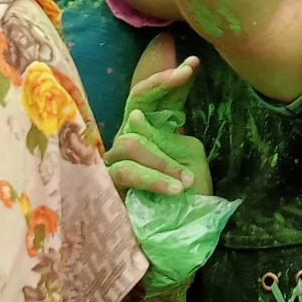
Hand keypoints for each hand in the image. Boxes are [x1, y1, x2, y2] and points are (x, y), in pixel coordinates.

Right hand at [107, 35, 210, 195]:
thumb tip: (157, 109)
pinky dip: (155, 178)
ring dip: (164, 161)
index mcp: (149, 128)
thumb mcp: (188, 157)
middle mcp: (129, 137)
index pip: (153, 94)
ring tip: (187, 181)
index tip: (193, 64)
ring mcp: (116, 158)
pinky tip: (175, 188)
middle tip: (184, 75)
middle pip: (136, 102)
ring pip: (134, 142)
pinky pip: (129, 171)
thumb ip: (176, 132)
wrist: (172, 237)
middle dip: (161, 84)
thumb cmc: (181, 195)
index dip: (169, 78)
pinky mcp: (109, 182)